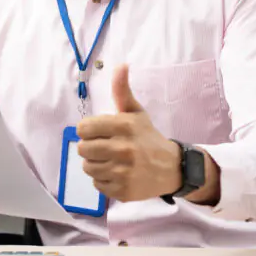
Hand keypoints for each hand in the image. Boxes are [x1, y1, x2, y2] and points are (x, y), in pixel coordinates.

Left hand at [75, 65, 181, 201]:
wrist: (172, 168)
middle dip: (91, 147)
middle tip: (105, 147)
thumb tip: (121, 65)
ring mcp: (124, 172)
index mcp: (124, 126)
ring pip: (87, 168)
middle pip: (83, 149)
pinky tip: (117, 174)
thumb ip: (122, 90)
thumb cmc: (147, 137)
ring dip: (96, 164)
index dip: (87, 130)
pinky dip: (103, 180)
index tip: (97, 132)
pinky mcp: (123, 191)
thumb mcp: (136, 113)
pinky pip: (97, 184)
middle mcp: (124, 149)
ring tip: (110, 161)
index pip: (83, 128)